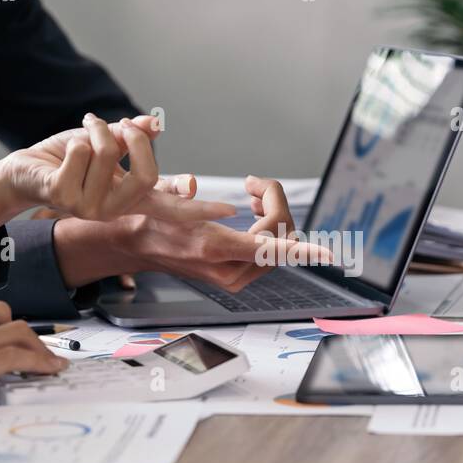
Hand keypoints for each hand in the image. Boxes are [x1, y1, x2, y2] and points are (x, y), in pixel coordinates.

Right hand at [0, 301, 67, 420]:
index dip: (11, 329)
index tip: (23, 344)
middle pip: (10, 320)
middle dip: (33, 339)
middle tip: (44, 358)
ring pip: (20, 334)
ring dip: (43, 352)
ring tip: (54, 367)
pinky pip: (15, 356)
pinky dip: (39, 363)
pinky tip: (51, 371)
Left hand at [2, 114, 235, 222]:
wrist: (24, 171)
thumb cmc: (68, 159)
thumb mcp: (107, 142)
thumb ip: (132, 136)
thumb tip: (153, 126)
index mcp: (131, 199)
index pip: (172, 208)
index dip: (199, 210)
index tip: (229, 213)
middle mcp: (116, 210)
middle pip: (146, 173)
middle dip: (132, 138)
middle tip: (115, 125)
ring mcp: (91, 210)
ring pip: (109, 153)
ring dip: (94, 131)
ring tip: (82, 134)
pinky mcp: (65, 199)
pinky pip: (82, 152)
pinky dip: (75, 139)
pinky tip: (63, 152)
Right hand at [53, 176, 332, 291]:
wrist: (134, 244)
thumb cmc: (147, 215)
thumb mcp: (159, 194)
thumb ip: (178, 189)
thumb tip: (192, 184)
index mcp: (214, 248)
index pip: (268, 249)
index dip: (302, 249)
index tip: (328, 253)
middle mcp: (229, 270)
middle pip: (280, 236)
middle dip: (275, 202)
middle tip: (253, 183)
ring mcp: (234, 278)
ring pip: (279, 244)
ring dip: (273, 213)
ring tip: (253, 193)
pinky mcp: (237, 279)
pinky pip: (271, 252)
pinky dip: (269, 228)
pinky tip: (254, 209)